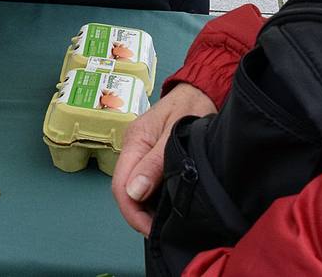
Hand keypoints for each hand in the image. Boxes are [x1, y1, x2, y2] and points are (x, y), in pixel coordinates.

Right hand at [111, 83, 217, 235]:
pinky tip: (168, 206)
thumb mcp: (176, 133)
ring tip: (168, 222)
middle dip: (139, 214)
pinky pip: (144, 182)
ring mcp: (139, 152)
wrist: (201, 90)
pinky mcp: (149, 156)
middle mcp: (132, 147)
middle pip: (124, 190)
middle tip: (164, 231)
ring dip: (146, 208)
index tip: (153, 230)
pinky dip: (153, 198)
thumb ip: (156, 162)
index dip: (132, 212)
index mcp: (135, 141)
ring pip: (134, 188)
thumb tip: (134, 192)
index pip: (120, 185)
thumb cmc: (191, 107)